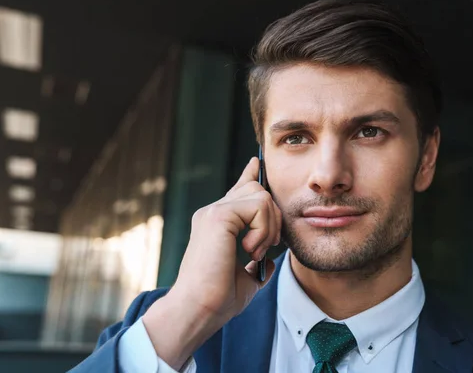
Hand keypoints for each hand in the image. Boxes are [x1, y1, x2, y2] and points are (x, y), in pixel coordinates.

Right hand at [142, 157, 280, 368]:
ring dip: (268, 227)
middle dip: (273, 218)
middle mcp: (213, 212)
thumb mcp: (246, 278)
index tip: (256, 162)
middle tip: (265, 248)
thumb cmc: (218, 299)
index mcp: (218, 223)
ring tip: (254, 253)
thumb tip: (272, 264)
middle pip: (257, 190)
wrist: (199, 310)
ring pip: (261, 196)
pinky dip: (263, 230)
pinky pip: (258, 206)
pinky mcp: (218, 215)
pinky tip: (249, 250)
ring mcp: (213, 211)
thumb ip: (258, 265)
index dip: (250, 175)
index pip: (238, 190)